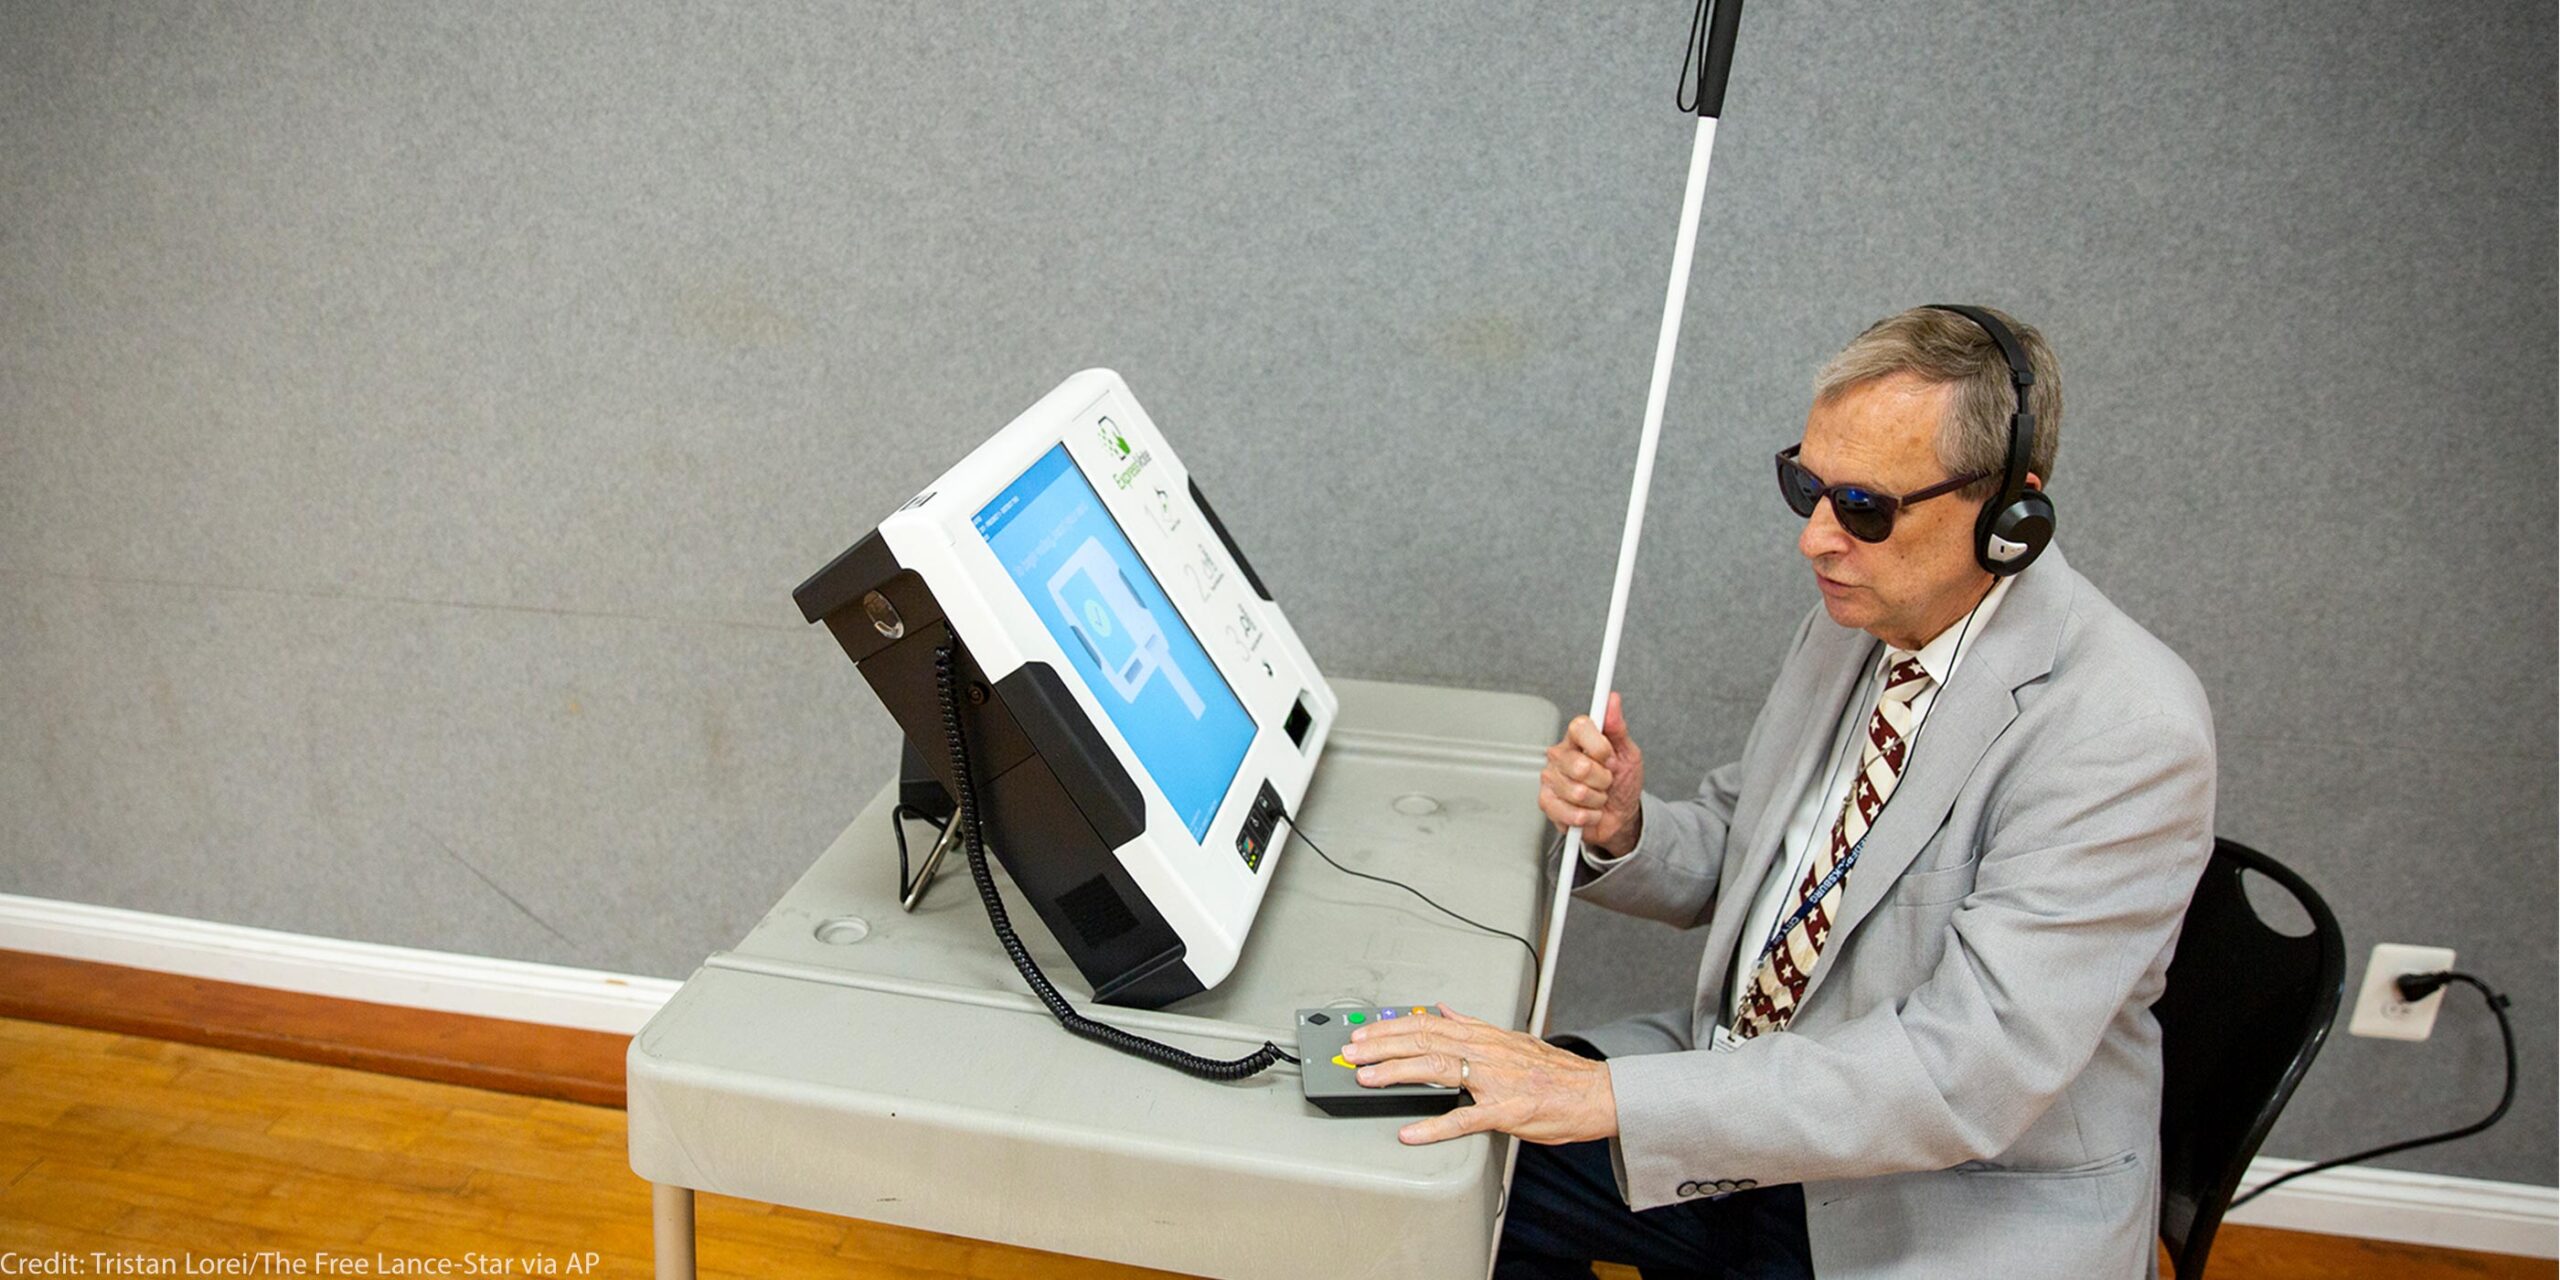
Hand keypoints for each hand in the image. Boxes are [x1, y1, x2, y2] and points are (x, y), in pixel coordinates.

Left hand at [1342, 1005, 1616, 1145]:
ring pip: (1437, 1069)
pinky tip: (1410, 1132)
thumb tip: (1444, 1011)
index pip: (1427, 1025)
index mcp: (1484, 1036)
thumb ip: (1474, 1025)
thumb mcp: (1513, 1038)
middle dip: (1382, 1046)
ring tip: (1368, 1079)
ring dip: (1397, 1074)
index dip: (1390, 1028)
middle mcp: (1485, 1052)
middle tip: (1351, 1053)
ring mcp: (1494, 1082)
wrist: (1595, 1093)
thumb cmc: (1557, 1073)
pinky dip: (1434, 1125)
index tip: (1363, 1033)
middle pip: (1423, 1041)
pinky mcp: (1506, 1112)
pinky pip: (1464, 1118)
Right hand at [1538, 691, 1643, 856]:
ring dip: (1597, 800)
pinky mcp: (1546, 802)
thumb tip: (1612, 700)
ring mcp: (1551, 778)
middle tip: (1606, 781)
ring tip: (1597, 797)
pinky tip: (1588, 811)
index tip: (1610, 757)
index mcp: (1579, 738)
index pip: (1579, 726)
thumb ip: (1617, 727)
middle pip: (1581, 766)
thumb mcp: (1628, 754)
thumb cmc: (1622, 783)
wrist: (1619, 816)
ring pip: (1578, 792)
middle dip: (1603, 780)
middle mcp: (1561, 755)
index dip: (1599, 746)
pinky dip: (1588, 817)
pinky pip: (1570, 812)